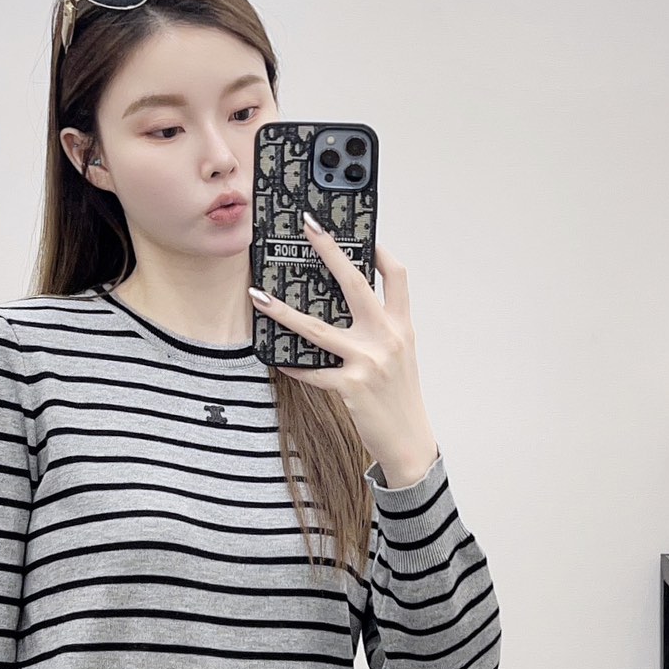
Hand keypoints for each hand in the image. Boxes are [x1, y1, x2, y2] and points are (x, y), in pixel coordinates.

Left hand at [249, 211, 436, 482]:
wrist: (410, 442)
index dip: (379, 250)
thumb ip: (379, 329)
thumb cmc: (399, 397)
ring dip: (283, 311)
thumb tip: (346, 307)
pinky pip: (312, 371)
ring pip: (317, 329)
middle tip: (309, 227)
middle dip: (330, 250)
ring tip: (258, 296)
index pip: (396, 275)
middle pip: (355, 283)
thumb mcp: (399, 356)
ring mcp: (369, 361)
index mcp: (401, 326)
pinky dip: (293, 366)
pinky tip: (278, 359)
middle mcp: (387, 337)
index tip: (361, 232)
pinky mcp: (351, 387)